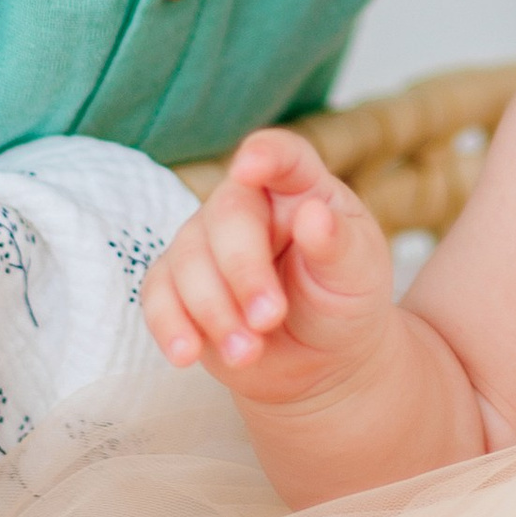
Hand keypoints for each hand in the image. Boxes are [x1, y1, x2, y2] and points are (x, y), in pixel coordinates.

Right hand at [140, 131, 397, 406]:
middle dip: (244, 272)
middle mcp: (246, 206)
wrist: (320, 359)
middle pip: (227, 216)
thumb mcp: (357, 275)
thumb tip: (314, 214)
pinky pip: (158, 295)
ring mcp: (206, 242)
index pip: (284, 157)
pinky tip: (186, 354)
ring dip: (214, 311)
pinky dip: (171, 325)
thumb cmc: (343, 301)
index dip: (265, 156)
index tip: (249, 167)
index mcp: (300, 188)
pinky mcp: (177, 284)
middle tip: (269, 319)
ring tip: (248, 352)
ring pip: (188, 260)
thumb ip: (338, 245)